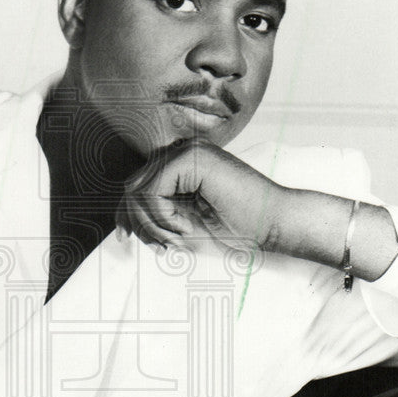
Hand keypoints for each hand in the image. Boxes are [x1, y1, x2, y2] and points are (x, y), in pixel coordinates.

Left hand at [115, 137, 283, 253]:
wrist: (274, 223)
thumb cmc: (238, 226)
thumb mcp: (185, 221)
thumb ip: (157, 214)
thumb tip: (123, 219)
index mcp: (181, 164)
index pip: (137, 184)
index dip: (126, 213)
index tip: (126, 238)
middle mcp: (182, 151)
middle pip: (133, 185)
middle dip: (139, 222)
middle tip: (161, 245)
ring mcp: (188, 151)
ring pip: (139, 189)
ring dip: (152, 223)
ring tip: (177, 239)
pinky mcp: (193, 159)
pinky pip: (152, 191)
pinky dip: (162, 216)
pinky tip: (185, 227)